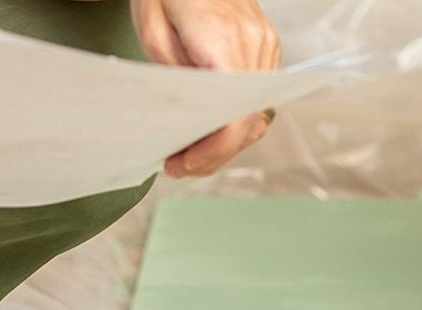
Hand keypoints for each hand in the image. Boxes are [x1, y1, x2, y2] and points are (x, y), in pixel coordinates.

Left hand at [131, 0, 281, 176]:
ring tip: (192, 149)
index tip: (183, 163)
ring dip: (227, 138)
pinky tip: (209, 124)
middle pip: (248, 123)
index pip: (234, 118)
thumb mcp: (153, 33)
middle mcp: (255, 45)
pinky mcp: (267, 46)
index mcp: (224, 41)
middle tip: (179, 164)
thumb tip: (186, 125)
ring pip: (256, 114)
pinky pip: (258, 96)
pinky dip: (236, 116)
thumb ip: (175, 81)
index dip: (212, 151)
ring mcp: (267, 46)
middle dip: (215, 152)